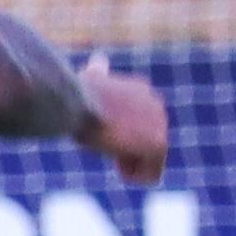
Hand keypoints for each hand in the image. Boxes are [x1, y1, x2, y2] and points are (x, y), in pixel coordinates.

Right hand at [75, 57, 168, 187]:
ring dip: (126, 161)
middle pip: (143, 144)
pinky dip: (131, 175)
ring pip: (148, 162)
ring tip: (107, 147)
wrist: (75, 102)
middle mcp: (157, 105)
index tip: (99, 127)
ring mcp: (160, 125)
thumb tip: (99, 58)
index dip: (115, 133)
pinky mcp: (157, 144)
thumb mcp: (89, 80)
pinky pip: (151, 176)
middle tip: (102, 140)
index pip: (137, 125)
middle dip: (124, 149)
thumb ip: (100, 74)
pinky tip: (114, 160)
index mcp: (142, 90)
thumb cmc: (75, 93)